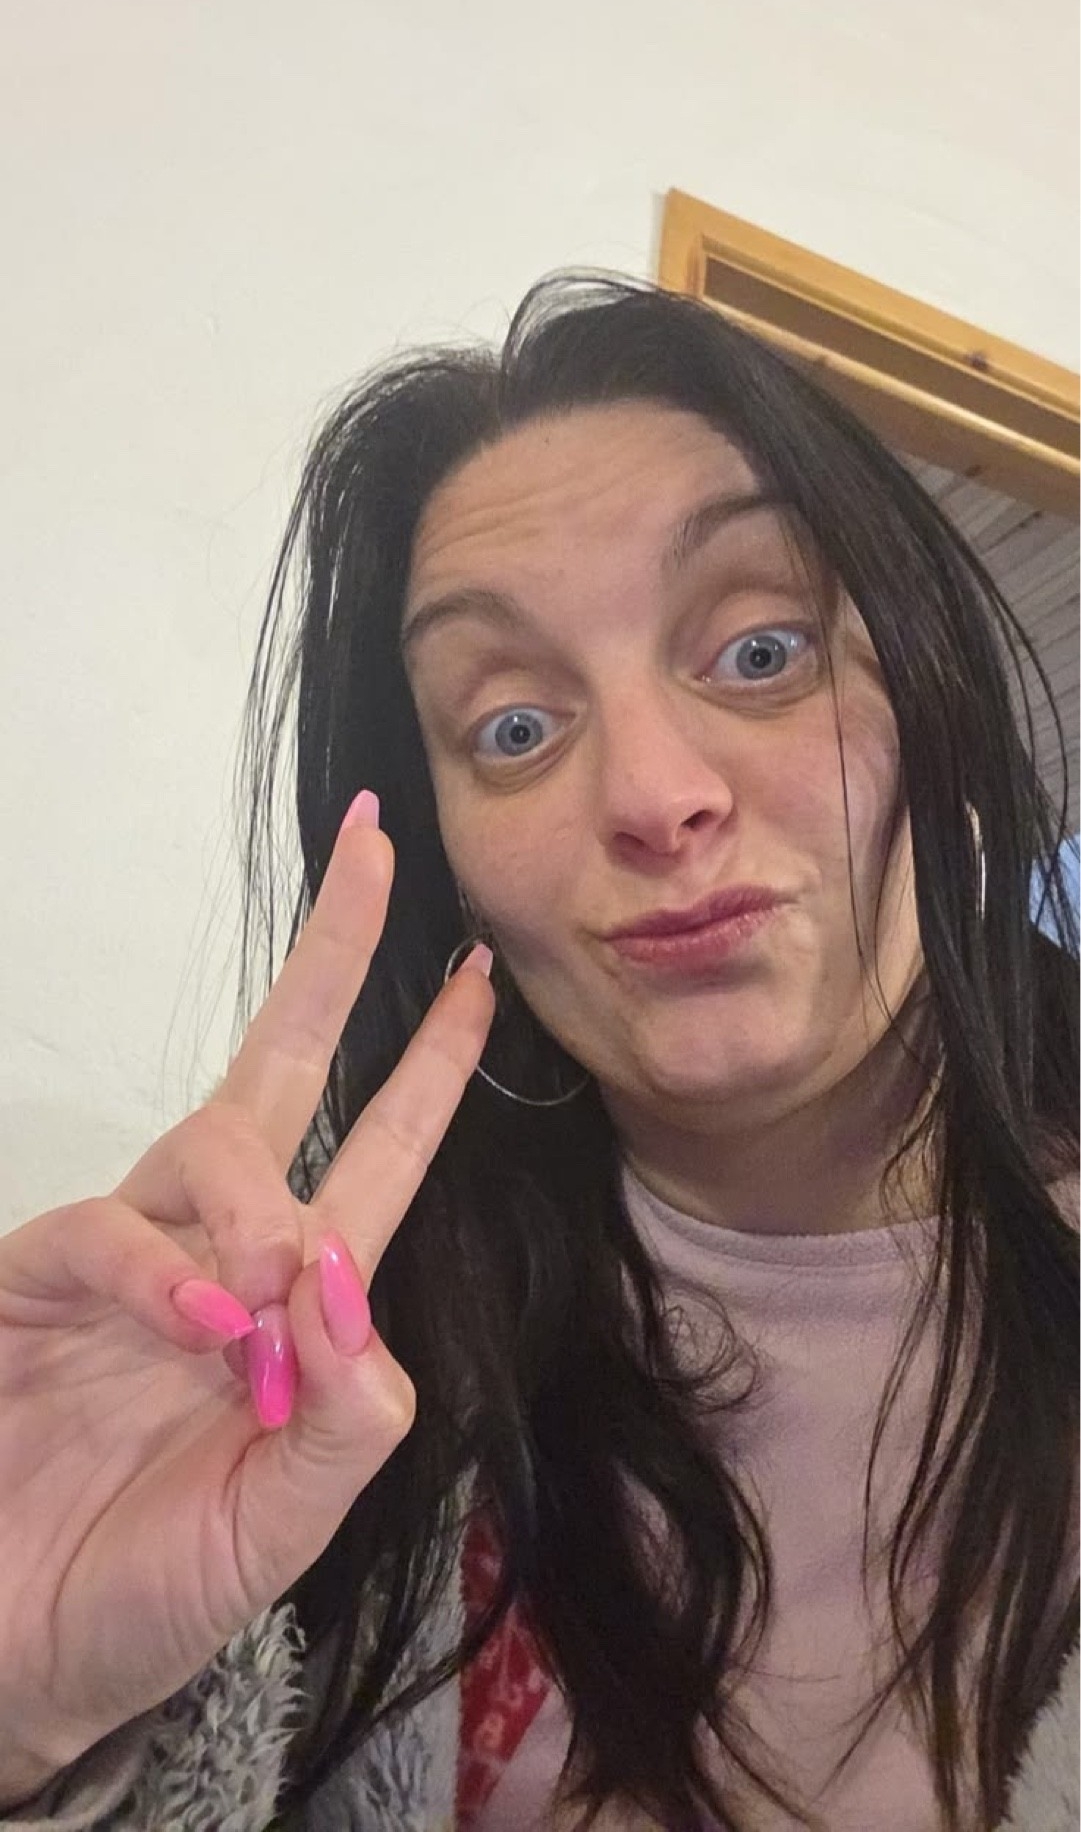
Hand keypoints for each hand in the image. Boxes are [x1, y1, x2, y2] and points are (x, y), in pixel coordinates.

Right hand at [0, 795, 493, 1786]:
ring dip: (259, 1198)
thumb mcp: (289, 1517)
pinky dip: (165, 1274)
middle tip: (375, 846)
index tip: (480, 971)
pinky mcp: (40, 1283)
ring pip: (208, 1147)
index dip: (429, 1063)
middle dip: (332, 959)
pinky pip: (107, 1234)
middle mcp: (218, 1250)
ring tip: (273, 1287)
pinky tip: (207, 1325)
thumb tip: (352, 1276)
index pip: (379, 1149)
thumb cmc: (159, 1584)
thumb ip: (351, 1416)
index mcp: (296, 1293)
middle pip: (281, 1072)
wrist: (28, 1651)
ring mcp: (127, 1258)